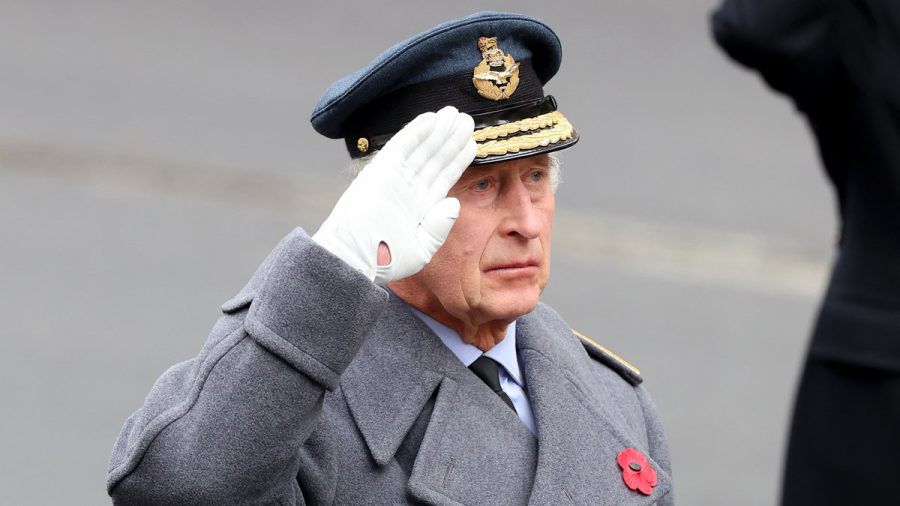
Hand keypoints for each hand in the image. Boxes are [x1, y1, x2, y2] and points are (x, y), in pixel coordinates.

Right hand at [313, 106, 475, 284]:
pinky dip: (415, 132)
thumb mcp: (421, 249)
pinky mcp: (381, 171)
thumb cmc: (385, 261)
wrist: (355, 258)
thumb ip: (439, 227)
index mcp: (420, 207)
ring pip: (422, 150)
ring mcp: (395, 179)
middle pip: (435, 159)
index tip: (471, 143)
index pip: (443, 177)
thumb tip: (454, 202)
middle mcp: (409, 189)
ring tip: (455, 114)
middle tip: (467, 120)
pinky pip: (401, 147)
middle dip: (450, 139)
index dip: (457, 160)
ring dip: (438, 131)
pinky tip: (431, 119)